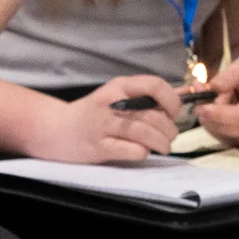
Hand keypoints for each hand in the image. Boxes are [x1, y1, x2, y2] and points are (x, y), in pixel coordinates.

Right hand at [26, 75, 183, 162]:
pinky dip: (143, 153)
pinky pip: (132, 150)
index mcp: (119, 87)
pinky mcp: (98, 147)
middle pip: (153, 114)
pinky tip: (141, 152)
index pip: (154, 85)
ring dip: (161, 142)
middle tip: (169, 136)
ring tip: (163, 146)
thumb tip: (184, 93)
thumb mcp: (117, 97)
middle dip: (169, 129)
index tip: (174, 112)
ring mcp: (103, 125)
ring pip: (144, 132)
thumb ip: (146, 96)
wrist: (55, 130)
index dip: (172, 100)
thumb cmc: (92, 114)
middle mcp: (111, 103)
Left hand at [194, 55, 238, 144]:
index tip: (202, 106)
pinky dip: (211, 121)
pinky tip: (216, 108)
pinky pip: (218, 136)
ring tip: (215, 96)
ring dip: (208, 115)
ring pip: (218, 132)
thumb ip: (231, 74)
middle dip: (210, 110)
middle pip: (226, 127)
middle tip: (202, 88)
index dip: (218, 113)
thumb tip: (214, 86)